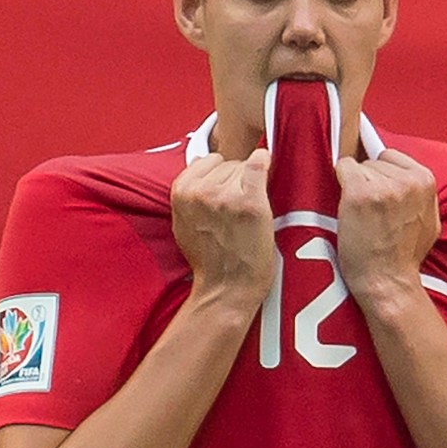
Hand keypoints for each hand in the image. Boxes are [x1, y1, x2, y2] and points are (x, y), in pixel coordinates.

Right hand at [170, 149, 276, 314]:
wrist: (227, 287)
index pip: (208, 160)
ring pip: (245, 167)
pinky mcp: (250, 202)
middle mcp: (200, 191)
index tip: (224, 194)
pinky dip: (264, 163)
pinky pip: (259, 164)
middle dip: (235, 181)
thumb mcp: (183, 221)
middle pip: (229, 164)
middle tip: (235, 211)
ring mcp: (225, 196)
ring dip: (250, 185)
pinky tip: (266, 165)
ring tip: (245, 214)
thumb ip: (189, 192)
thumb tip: (200, 160)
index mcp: (181, 192)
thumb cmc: (209, 259)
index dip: (220, 176)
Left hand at [334, 149, 439, 307]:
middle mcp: (406, 180)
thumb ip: (419, 193)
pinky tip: (348, 205)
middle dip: (370, 180)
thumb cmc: (405, 256)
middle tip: (372, 211)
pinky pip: (343, 168)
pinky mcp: (359, 193)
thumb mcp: (429, 218)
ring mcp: (382, 186)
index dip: (383, 175)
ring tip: (363, 215)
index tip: (380, 194)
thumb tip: (404, 172)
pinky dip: (340, 181)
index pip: (392, 157)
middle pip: (374, 161)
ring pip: (358, 167)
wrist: (387, 281)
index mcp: (425, 181)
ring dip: (355, 186)